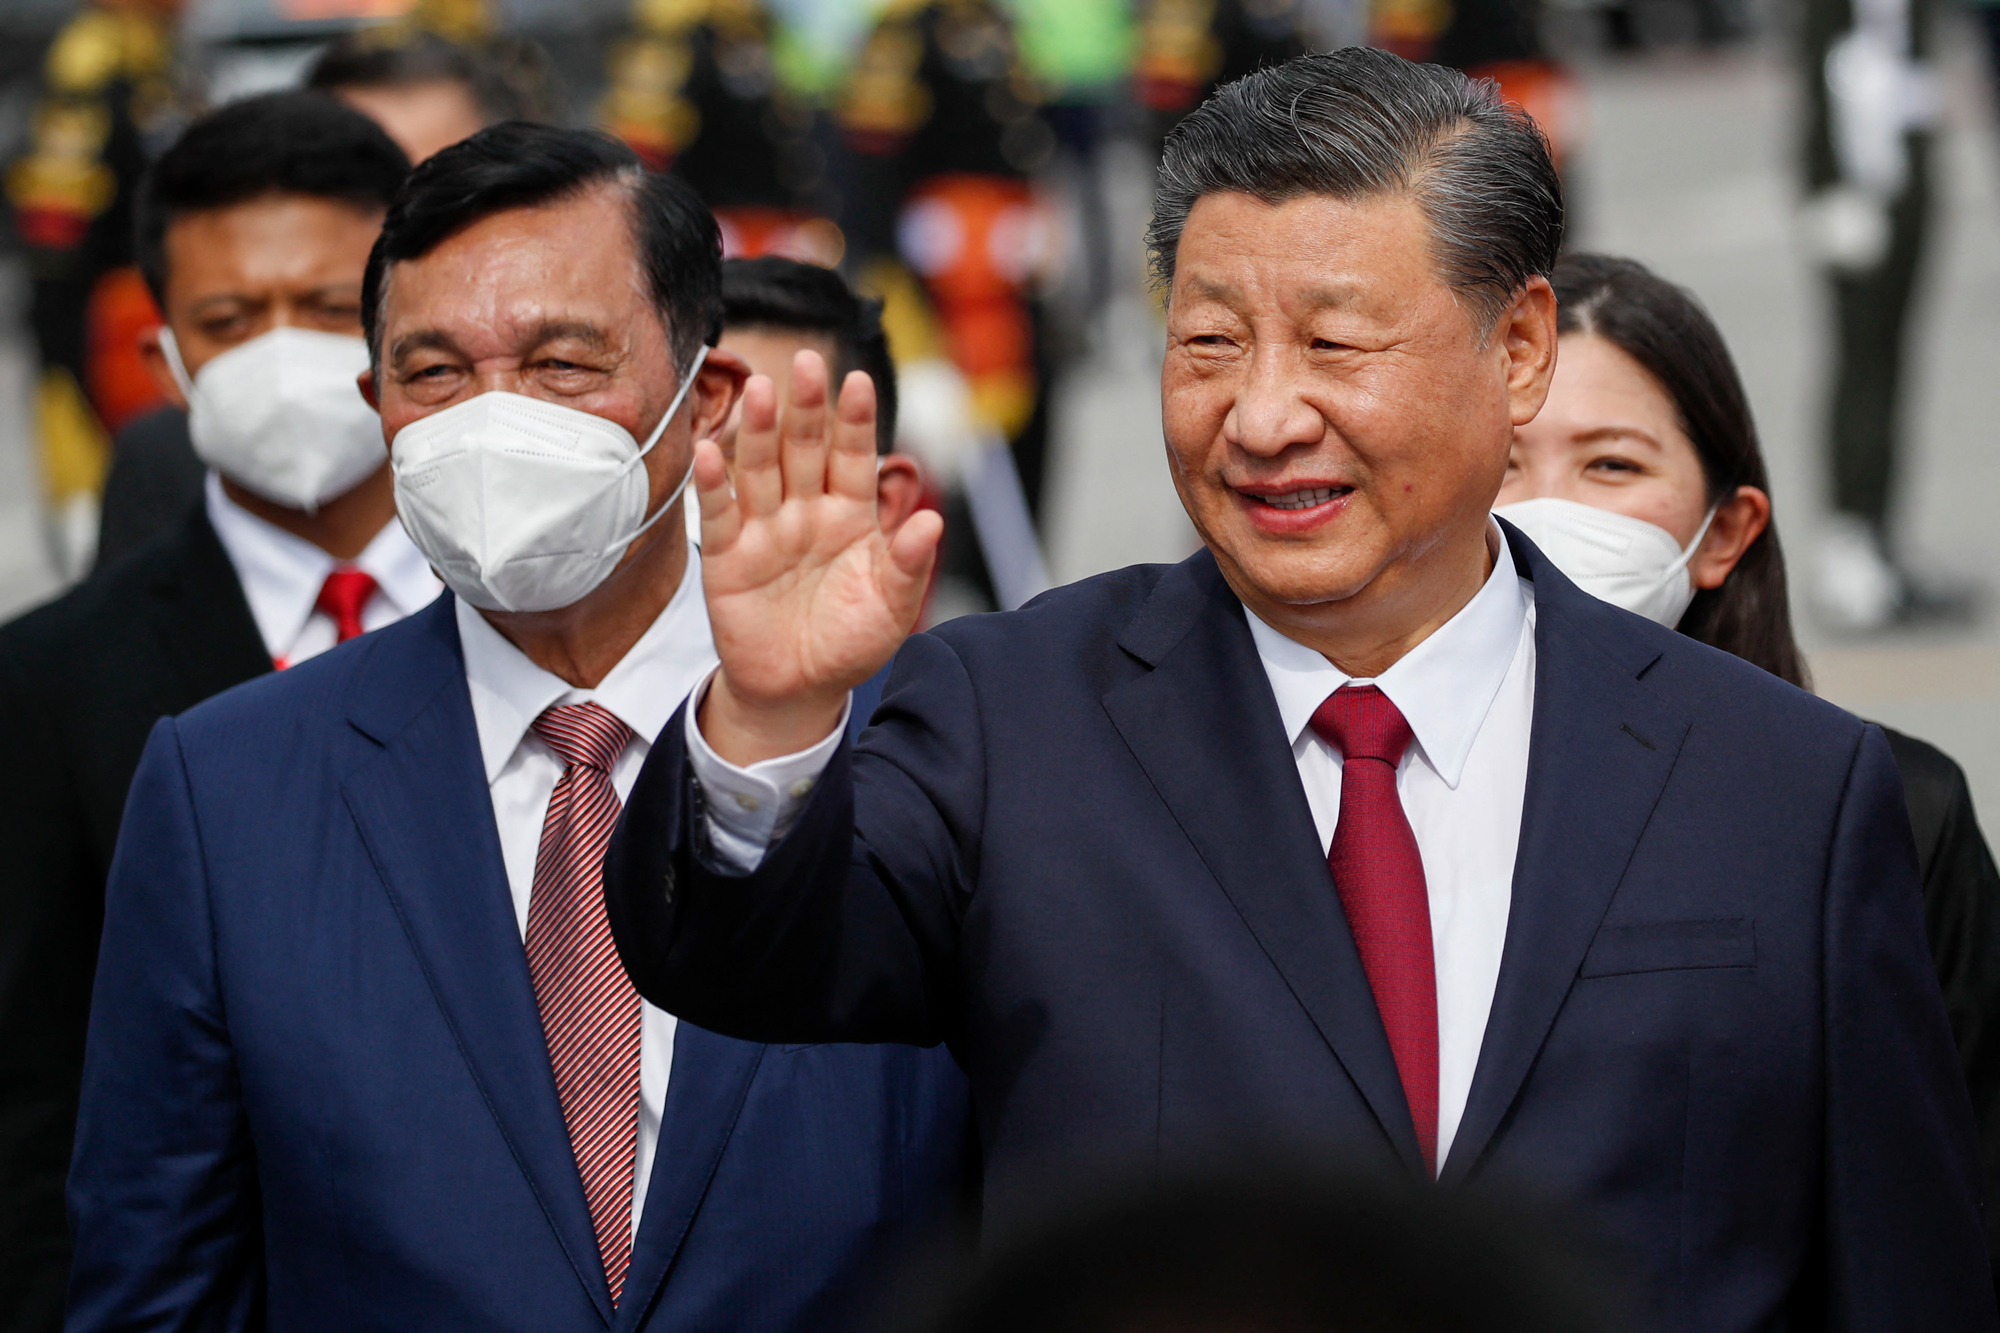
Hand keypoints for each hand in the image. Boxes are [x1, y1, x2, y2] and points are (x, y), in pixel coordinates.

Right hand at [695, 351, 942, 764]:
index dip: (856, 421)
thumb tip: (933, 522)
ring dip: (758, 431)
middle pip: (805, 449)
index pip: (854, 457)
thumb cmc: (850, 643)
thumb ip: (909, 565)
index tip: (859, 381)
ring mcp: (766, 531)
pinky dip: (714, 485)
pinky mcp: (728, 558)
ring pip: (760, 470)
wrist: (800, 691)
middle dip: (807, 408)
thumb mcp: (892, 609)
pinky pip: (721, 515)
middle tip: (808, 363)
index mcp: (852, 516)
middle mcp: (807, 512)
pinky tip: (709, 453)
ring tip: (759, 391)